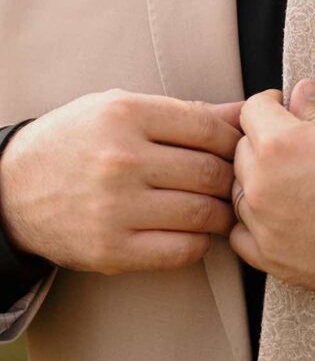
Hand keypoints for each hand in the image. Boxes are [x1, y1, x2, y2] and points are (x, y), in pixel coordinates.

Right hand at [0, 88, 243, 274]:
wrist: (11, 190)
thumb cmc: (76, 142)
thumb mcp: (119, 109)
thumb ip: (185, 113)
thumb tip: (245, 111)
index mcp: (123, 114)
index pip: (208, 128)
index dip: (233, 142)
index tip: (236, 151)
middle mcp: (120, 159)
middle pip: (211, 173)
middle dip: (233, 180)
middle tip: (235, 184)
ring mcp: (115, 208)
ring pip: (204, 213)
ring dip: (222, 214)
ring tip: (218, 208)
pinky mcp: (112, 250)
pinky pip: (184, 250)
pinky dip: (199, 242)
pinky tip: (192, 232)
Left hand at [230, 79, 314, 301]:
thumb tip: (300, 94)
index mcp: (281, 144)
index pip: (252, 111)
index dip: (271, 105)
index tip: (283, 109)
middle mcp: (263, 185)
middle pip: (241, 151)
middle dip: (263, 143)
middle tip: (294, 147)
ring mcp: (264, 226)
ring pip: (239, 192)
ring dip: (257, 182)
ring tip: (291, 183)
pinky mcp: (272, 260)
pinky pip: (240, 235)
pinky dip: (253, 223)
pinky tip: (277, 216)